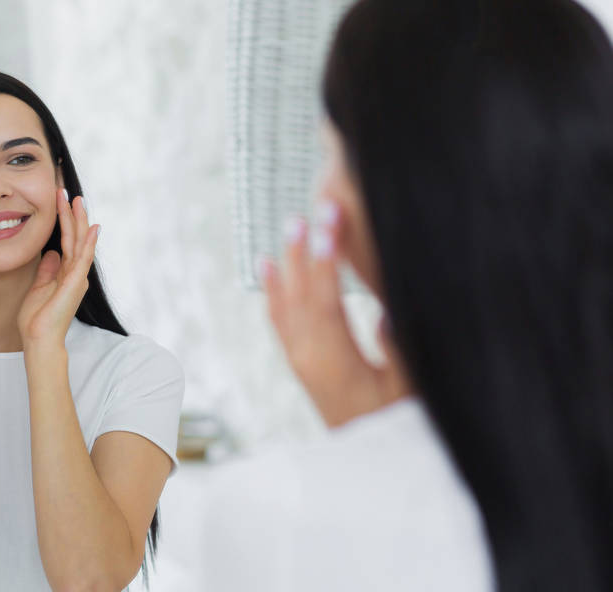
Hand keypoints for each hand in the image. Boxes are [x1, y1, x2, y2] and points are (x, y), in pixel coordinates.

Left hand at [18, 189, 99, 350]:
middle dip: (71, 214)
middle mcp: (75, 273)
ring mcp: (77, 278)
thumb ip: (47, 270)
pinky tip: (92, 227)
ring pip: (80, 242)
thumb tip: (50, 252)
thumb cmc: (37, 319)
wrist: (39, 340)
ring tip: (77, 199)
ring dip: (79, 220)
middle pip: (75, 237)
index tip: (58, 200)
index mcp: (66, 273)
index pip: (66, 240)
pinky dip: (88, 243)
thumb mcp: (39, 287)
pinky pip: (83, 259)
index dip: (63, 220)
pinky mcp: (75, 283)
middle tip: (67, 191)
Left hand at [261, 202, 409, 426]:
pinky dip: (273, 290)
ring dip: (289, 263)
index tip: (330, 227)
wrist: (370, 464)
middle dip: (305, 251)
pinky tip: (268, 266)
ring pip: (286, 303)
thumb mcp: (409, 392)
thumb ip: (398, 353)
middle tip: (310, 211)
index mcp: (334, 363)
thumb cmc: (397, 425)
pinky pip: (279, 318)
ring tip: (291, 226)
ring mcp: (300, 360)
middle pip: (301, 295)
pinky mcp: (300, 362)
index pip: (327, 303)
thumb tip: (385, 313)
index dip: (328, 264)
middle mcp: (308, 358)